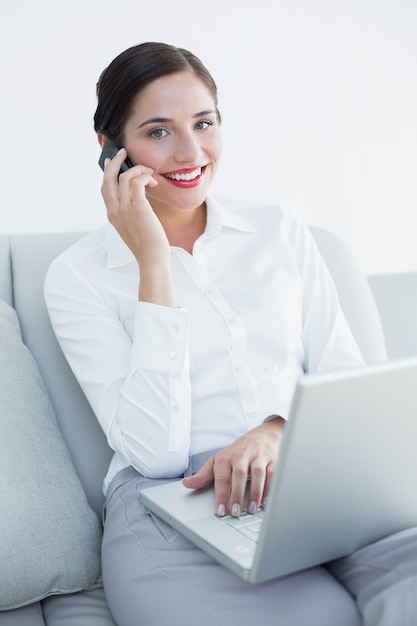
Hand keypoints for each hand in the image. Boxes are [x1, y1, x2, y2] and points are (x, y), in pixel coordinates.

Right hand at [100, 148, 168, 267]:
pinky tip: (153, 182)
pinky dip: (145, 177)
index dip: (107, 172)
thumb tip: (138, 195)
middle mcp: (115, 210)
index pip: (104, 188)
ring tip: (149, 173)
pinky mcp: (138, 209)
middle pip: (108, 178)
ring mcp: (125, 209)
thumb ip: (130, 212)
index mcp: (112, 215)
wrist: (151, 259)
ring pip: (124, 177)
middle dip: (115, 161)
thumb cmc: (147, 245)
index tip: (112, 161)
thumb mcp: (132, 227)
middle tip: (124, 152)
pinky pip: (137, 182)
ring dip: (138, 169)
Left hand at [182, 417, 284, 516]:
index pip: (222, 478)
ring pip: (257, 474)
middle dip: (237, 494)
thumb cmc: (237, 452)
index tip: (220, 510)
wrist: (262, 436)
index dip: (220, 495)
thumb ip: (203, 474)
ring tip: (251, 509)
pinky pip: (272, 474)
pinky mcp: (272, 460)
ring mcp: (258, 457)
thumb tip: (186, 484)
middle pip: (239, 475)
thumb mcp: (218, 460)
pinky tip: (265, 501)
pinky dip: (270, 487)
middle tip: (234, 512)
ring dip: (254, 493)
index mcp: (226, 458)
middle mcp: (242, 456)